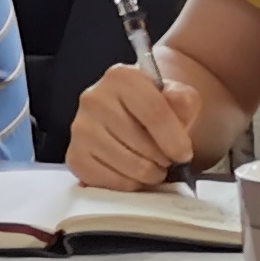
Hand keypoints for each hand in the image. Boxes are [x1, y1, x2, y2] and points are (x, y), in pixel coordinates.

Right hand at [68, 62, 202, 189]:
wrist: (129, 114)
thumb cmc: (154, 108)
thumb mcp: (177, 97)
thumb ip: (183, 101)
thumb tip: (180, 105)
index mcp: (121, 77)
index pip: (154, 112)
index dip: (175, 140)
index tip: (184, 154)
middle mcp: (94, 99)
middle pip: (141, 143)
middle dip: (163, 158)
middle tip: (166, 158)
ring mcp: (81, 128)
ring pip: (128, 165)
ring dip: (148, 173)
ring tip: (152, 165)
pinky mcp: (75, 156)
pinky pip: (110, 181)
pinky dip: (129, 183)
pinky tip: (133, 172)